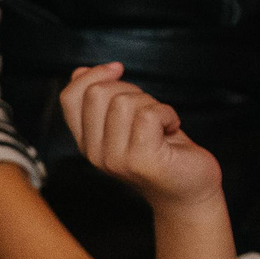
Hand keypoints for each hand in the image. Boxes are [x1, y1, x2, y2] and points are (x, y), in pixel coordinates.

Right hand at [59, 63, 220, 209]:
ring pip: (123, 102)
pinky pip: (149, 114)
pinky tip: (171, 128)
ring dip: (151, 104)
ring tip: (161, 123)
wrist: (189, 189)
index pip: (70, 97)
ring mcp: (116, 159)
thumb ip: (103, 100)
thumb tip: (81, 71)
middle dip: (130, 89)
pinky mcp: (141, 160)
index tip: (117, 69)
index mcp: (87, 142)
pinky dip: (167, 113)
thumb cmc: (162, 152)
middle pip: (97, 93)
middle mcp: (95, 153)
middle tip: (149, 110)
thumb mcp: (126, 122)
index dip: (92, 75)